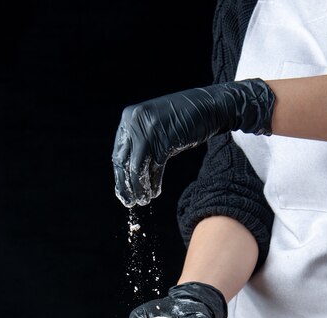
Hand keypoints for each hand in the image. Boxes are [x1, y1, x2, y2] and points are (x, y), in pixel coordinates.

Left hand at [112, 78, 274, 206]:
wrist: (208, 107)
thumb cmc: (182, 119)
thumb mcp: (155, 128)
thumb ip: (141, 144)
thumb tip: (130, 173)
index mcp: (129, 118)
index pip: (118, 154)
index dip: (120, 176)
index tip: (123, 191)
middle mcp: (134, 123)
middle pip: (123, 162)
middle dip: (126, 186)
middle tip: (129, 202)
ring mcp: (148, 132)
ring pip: (137, 169)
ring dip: (140, 188)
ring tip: (143, 200)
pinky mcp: (164, 142)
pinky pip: (154, 169)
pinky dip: (154, 183)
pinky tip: (155, 193)